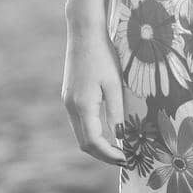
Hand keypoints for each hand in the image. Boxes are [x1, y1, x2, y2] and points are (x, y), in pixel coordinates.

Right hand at [62, 28, 127, 163]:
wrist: (84, 34)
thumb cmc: (103, 56)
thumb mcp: (115, 84)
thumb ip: (116, 111)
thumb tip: (120, 136)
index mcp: (82, 105)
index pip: (94, 142)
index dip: (109, 154)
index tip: (125, 159)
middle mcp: (71, 107)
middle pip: (84, 143)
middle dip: (103, 154)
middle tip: (123, 159)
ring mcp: (67, 102)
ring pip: (80, 134)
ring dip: (97, 145)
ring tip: (118, 148)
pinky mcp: (69, 97)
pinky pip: (79, 123)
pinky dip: (92, 133)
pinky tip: (107, 131)